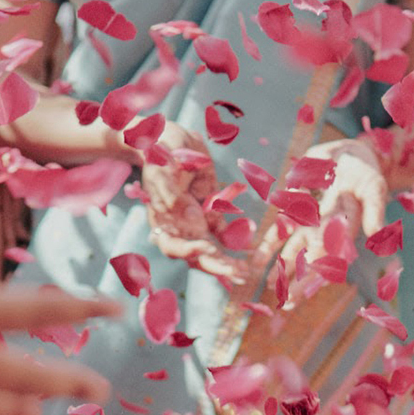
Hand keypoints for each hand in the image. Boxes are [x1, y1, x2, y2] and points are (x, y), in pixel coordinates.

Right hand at [141, 122, 239, 283]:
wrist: (172, 140)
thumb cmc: (160, 153)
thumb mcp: (160, 168)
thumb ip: (167, 191)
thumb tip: (180, 211)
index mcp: (162, 221)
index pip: (172, 245)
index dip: (188, 252)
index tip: (206, 248)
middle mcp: (178, 228)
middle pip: (196, 255)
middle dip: (217, 266)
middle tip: (237, 274)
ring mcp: (195, 222)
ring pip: (212, 249)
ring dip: (228, 261)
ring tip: (246, 271)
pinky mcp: (210, 212)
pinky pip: (224, 232)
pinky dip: (237, 241)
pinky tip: (253, 249)